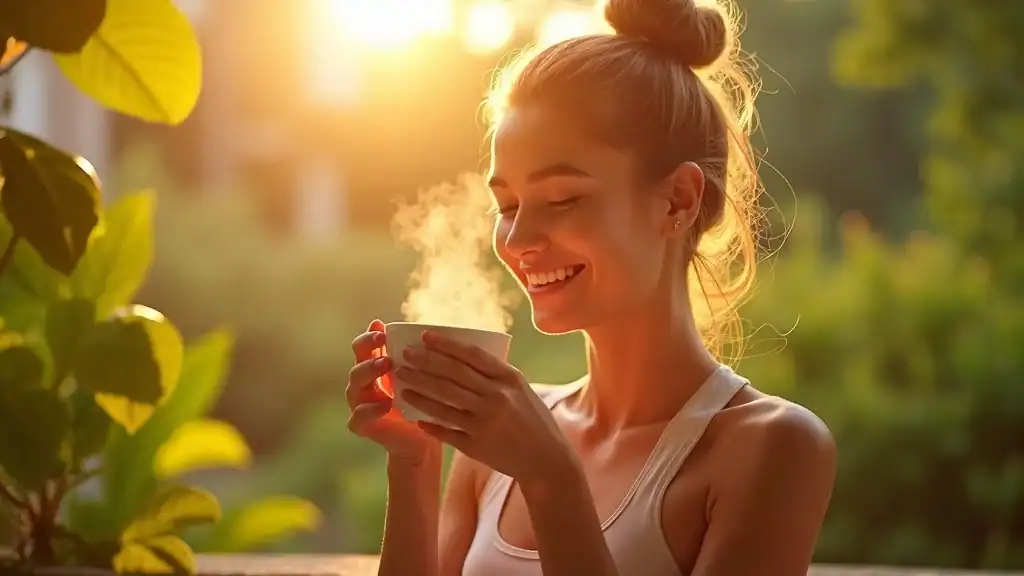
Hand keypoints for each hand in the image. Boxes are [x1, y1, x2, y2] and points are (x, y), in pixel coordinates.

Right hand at [346, 320, 438, 463]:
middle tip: (383, 341)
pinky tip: (387, 403)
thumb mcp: (424, 378)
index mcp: (375, 368)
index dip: (370, 335)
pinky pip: (359, 416)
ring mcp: (359, 404)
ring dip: (369, 371)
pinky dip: (372, 409)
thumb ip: (423, 358)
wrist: (422, 440)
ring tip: (386, 364)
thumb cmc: (424, 403)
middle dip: (368, 348)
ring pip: (354, 385)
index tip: (382, 327)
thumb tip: (442, 330)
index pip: (365, 345)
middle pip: (357, 361)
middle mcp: (364, 383)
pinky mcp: (362, 425)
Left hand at [396, 330, 575, 481]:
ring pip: (443, 402)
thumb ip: (495, 375)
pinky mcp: (476, 446)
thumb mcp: (521, 389)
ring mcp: (484, 422)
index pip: (471, 355)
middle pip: (452, 375)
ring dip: (419, 390)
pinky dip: (429, 423)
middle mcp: (496, 398)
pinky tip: (415, 417)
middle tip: (404, 355)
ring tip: (402, 382)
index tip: (425, 336)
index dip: (446, 345)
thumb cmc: (533, 420)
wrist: (546, 459)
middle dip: (424, 363)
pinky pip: (446, 430)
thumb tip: (460, 357)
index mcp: (508, 379)